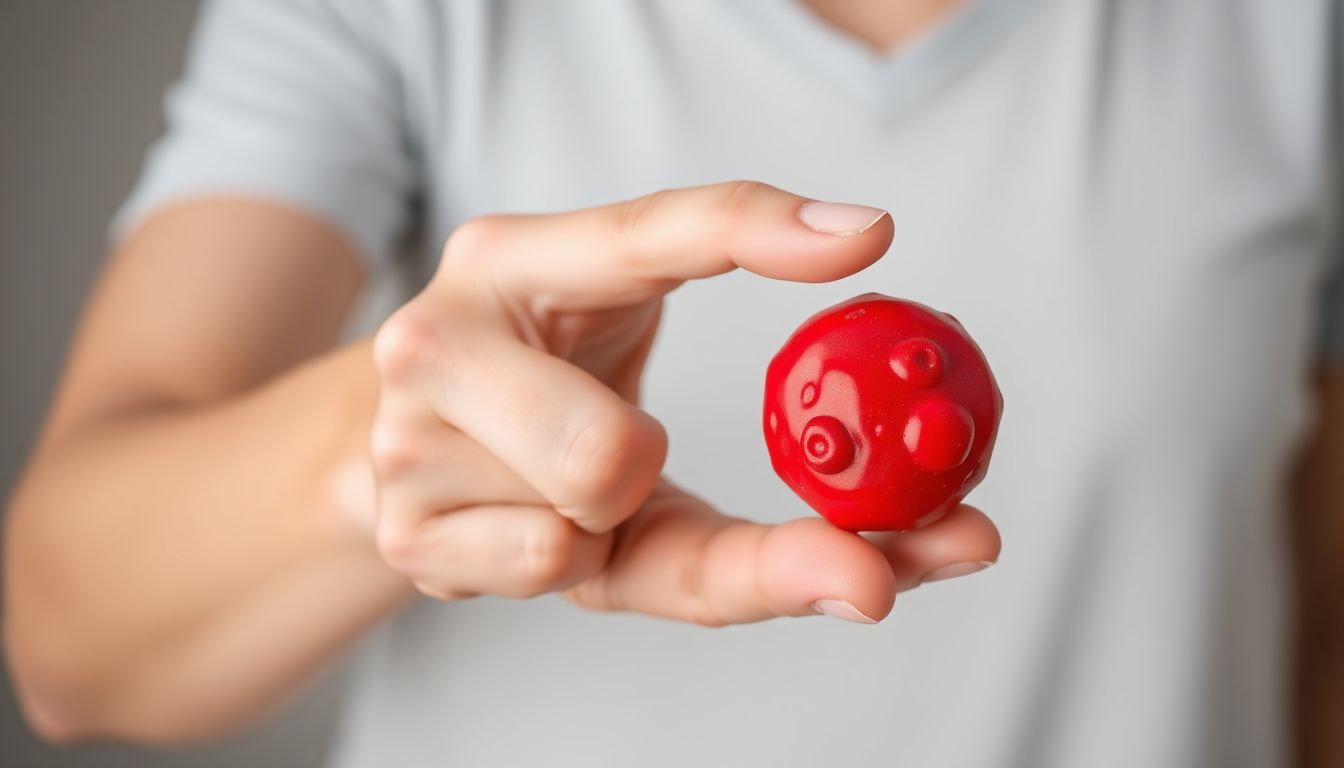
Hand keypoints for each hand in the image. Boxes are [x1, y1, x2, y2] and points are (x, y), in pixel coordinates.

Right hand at [370, 181, 1000, 624]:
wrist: (417, 455)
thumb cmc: (551, 386)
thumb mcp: (624, 327)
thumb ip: (744, 325)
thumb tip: (896, 320)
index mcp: (508, 256)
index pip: (647, 232)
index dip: (757, 232)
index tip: (868, 238)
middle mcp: (436, 336)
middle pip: (610, 453)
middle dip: (644, 465)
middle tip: (620, 446)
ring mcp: (403, 443)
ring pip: (588, 518)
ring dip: (610, 518)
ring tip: (561, 478)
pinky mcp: (405, 536)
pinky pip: (553, 570)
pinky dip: (575, 560)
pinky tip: (533, 520)